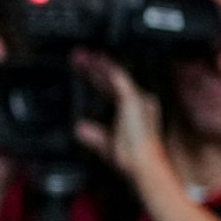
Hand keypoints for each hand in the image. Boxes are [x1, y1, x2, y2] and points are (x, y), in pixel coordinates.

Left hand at [73, 50, 171, 185]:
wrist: (143, 165)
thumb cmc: (132, 160)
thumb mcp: (107, 146)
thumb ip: (94, 136)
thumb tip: (80, 128)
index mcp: (133, 111)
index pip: (111, 90)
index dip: (95, 80)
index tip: (82, 71)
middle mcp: (138, 101)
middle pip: (111, 80)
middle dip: (93, 68)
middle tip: (78, 56)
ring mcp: (137, 99)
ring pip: (114, 76)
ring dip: (97, 65)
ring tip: (82, 55)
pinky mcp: (133, 100)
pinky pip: (118, 80)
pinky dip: (106, 71)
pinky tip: (96, 62)